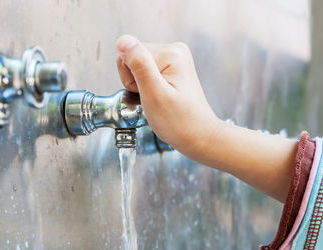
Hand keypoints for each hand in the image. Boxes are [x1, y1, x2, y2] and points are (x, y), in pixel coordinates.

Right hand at [116, 35, 219, 155]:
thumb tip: (124, 41)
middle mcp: (174, 50)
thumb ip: (138, 64)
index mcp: (170, 53)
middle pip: (133, 58)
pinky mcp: (172, 68)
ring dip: (141, 86)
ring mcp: (174, 59)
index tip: (146, 92)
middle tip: (151, 98)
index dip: (130, 79)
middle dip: (135, 82)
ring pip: (137, 66)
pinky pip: (146, 72)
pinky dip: (147, 87)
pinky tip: (159, 97)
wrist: (198, 135)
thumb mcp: (154, 94)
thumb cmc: (179, 121)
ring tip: (156, 99)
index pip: (128, 54)